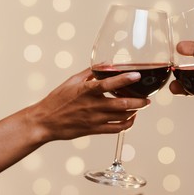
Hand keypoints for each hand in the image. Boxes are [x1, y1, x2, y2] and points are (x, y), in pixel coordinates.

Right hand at [28, 68, 149, 142]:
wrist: (45, 122)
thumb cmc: (58, 100)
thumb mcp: (72, 81)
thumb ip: (90, 72)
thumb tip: (106, 64)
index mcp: (86, 91)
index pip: (108, 84)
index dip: (125, 80)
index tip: (137, 75)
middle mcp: (93, 106)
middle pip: (122, 104)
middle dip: (139, 102)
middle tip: (148, 99)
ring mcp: (95, 119)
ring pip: (122, 117)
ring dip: (135, 111)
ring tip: (141, 106)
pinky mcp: (95, 130)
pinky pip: (117, 129)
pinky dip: (128, 124)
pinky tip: (132, 118)